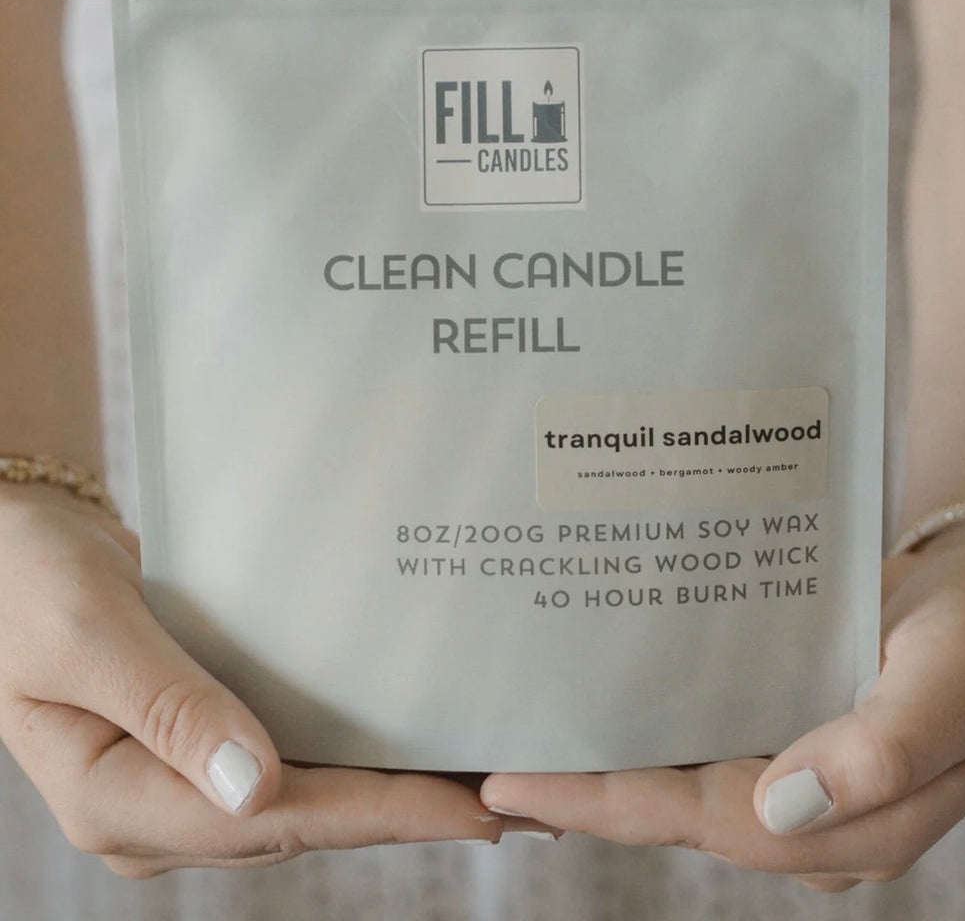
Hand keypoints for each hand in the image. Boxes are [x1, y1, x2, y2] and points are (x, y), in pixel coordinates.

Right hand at [0, 483, 504, 876]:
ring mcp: (178, 779)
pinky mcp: (198, 742)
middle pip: (303, 822)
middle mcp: (154, 808)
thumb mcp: (85, 634)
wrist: (8, 547)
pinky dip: (352, 756)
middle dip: (405, 813)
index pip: (274, 819)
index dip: (379, 815)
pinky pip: (289, 761)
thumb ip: (167, 706)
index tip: (470, 811)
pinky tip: (407, 738)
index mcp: (114, 799)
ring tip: (481, 777)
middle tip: (510, 800)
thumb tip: (257, 788)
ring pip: (305, 800)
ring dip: (389, 790)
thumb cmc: (29, 582)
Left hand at [480, 522, 964, 890]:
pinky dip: (653, 728)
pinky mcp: (800, 734)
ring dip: (610, 766)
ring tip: (524, 733)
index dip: (608, 806)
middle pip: (680, 813)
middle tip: (487, 761)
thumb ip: (887, 747)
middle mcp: (820, 814)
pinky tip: (607, 698)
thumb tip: (786, 807)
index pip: (708, 821)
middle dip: (584, 795)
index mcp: (856, 822)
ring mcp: (808, 776)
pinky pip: (710, 744)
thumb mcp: (951, 679)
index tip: (515, 784)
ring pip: (688, 782)